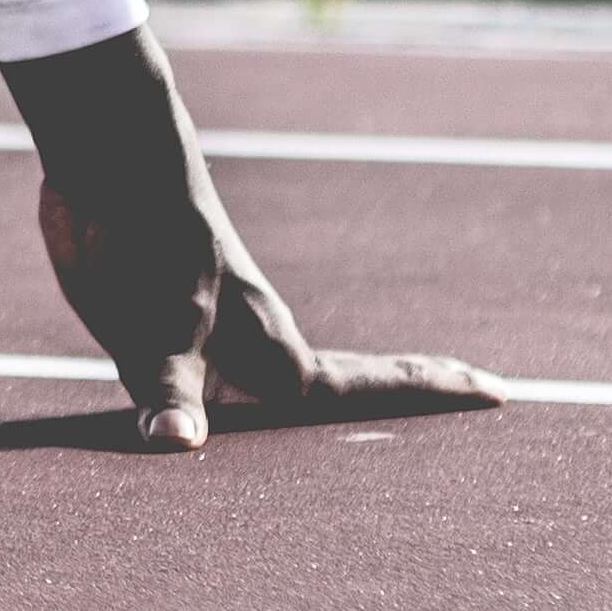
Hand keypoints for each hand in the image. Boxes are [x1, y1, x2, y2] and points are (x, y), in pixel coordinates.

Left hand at [0, 26, 503, 452]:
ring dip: (330, 397)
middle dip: (404, 395)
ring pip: (287, 377)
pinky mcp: (179, 315)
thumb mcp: (154, 331)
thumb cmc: (142, 245)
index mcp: (275, 356)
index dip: (434, 391)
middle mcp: (260, 343)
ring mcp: (224, 326)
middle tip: (470, 394)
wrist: (109, 163)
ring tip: (362, 427)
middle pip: (348, 383)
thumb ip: (168, 394)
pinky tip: (233, 405)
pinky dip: (248, 391)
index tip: (502, 391)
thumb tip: (177, 446)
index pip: (373, 386)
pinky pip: (229, 369)